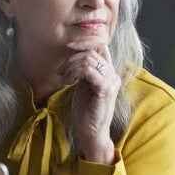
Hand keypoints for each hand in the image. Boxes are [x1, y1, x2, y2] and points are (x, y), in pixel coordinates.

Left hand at [58, 36, 120, 163]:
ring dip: (70, 67)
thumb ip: (84, 70)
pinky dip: (74, 73)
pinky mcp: (104, 90)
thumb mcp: (83, 85)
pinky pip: (89, 71)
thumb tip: (75, 55)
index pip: (101, 46)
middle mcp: (113, 75)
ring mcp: (111, 82)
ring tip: (63, 79)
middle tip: (61, 72)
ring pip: (89, 60)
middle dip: (71, 58)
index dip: (85, 41)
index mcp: (109, 72)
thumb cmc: (86, 111)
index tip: (69, 45)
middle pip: (92, 52)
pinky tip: (68, 82)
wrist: (91, 133)